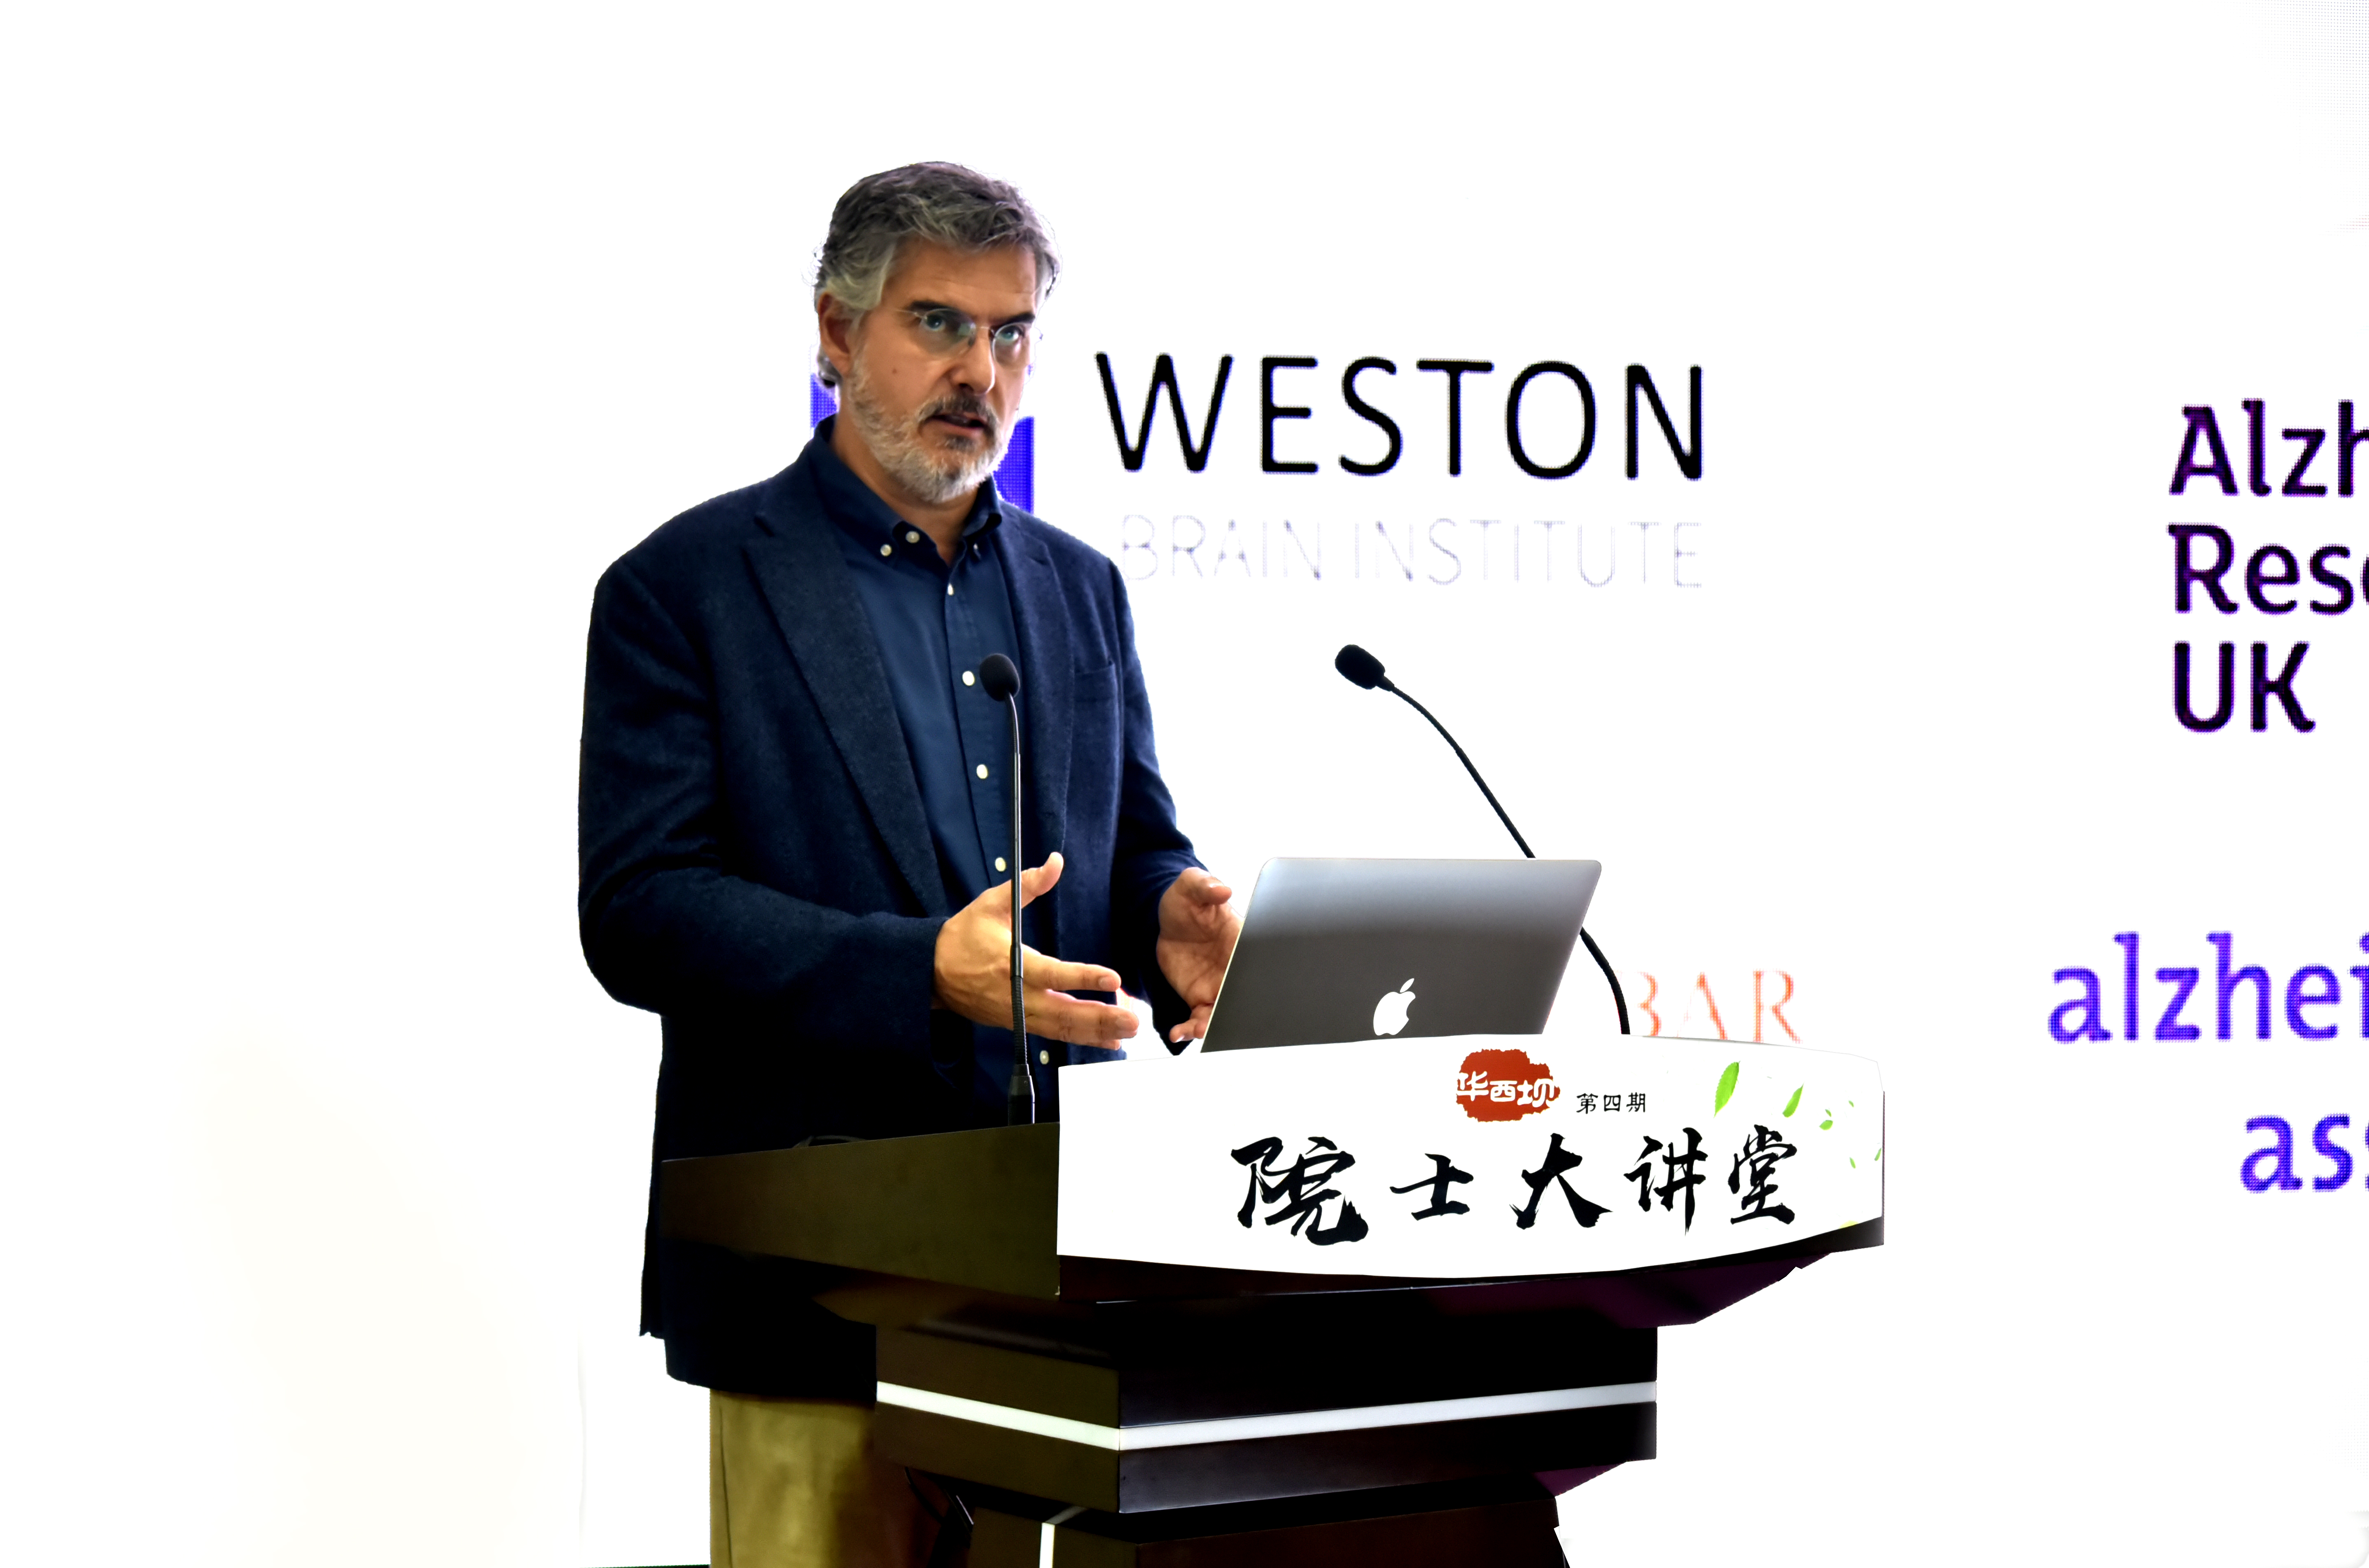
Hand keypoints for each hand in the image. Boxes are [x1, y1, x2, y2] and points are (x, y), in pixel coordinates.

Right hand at [933, 852, 1140, 1045]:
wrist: (930, 973)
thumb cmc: (963, 935)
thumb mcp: (991, 903)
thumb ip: (1027, 885)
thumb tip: (1056, 861)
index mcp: (1012, 963)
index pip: (1053, 974)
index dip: (1084, 977)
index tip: (1113, 979)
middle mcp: (1018, 996)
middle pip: (1064, 1012)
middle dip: (1102, 1017)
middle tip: (1134, 1019)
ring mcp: (1018, 1015)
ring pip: (1062, 1029)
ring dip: (1097, 1033)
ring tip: (1129, 1032)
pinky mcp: (1019, 1025)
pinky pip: (1054, 1035)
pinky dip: (1082, 1039)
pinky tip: (1109, 1040)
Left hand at [1156, 868, 1240, 1042]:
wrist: (1168, 921)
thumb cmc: (1187, 902)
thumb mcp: (1192, 886)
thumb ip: (1205, 886)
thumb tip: (1222, 890)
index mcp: (1240, 942)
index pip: (1252, 962)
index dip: (1251, 978)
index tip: (1239, 988)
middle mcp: (1233, 968)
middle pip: (1242, 994)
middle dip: (1234, 1010)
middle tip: (1219, 1018)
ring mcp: (1218, 986)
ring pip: (1222, 1012)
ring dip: (1212, 1025)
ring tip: (1198, 1030)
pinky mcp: (1200, 998)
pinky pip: (1200, 1018)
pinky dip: (1191, 1029)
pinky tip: (1179, 1032)